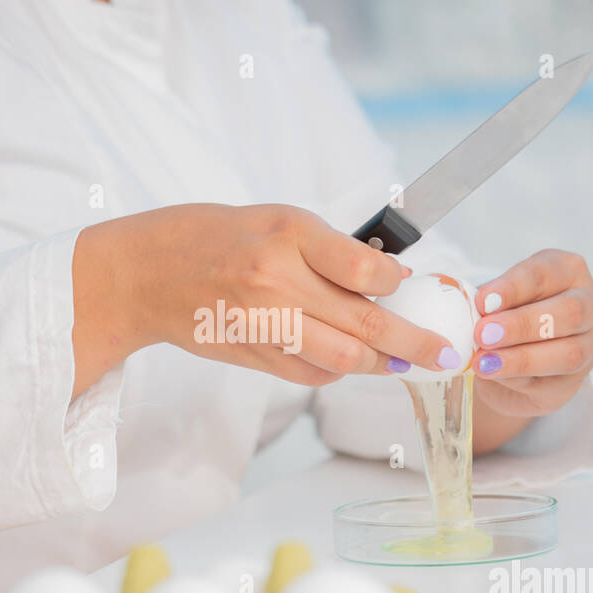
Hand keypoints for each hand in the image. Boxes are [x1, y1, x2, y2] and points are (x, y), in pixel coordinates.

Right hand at [72, 204, 459, 394]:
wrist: (147, 274)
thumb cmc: (214, 237)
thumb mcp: (274, 219)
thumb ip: (328, 249)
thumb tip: (385, 278)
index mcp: (287, 234)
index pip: (365, 267)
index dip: (398, 282)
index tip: (410, 285)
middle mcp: (276, 280)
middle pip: (364, 322)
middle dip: (413, 342)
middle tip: (445, 353)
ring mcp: (263, 322)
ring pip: (342, 357)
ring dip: (378, 362)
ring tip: (400, 360)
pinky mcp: (252, 353)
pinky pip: (310, 372)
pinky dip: (336, 369)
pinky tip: (347, 359)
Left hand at [469, 249, 592, 419]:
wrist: (506, 364)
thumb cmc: (503, 317)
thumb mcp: (493, 301)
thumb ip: (489, 305)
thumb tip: (477, 313)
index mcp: (568, 270)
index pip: (545, 273)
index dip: (513, 288)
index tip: (482, 302)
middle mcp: (590, 303)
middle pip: (570, 310)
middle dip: (523, 323)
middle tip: (484, 334)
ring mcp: (590, 344)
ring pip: (569, 352)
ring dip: (522, 357)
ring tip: (484, 361)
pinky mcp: (576, 381)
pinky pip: (552, 382)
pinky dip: (518, 378)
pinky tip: (493, 374)